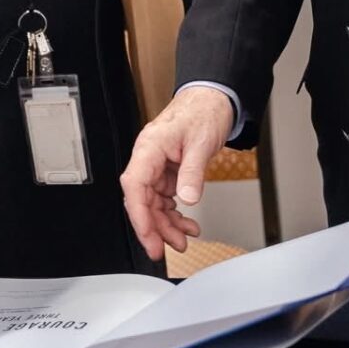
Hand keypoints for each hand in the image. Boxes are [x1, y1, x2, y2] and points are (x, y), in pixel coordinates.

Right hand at [120, 86, 234, 261]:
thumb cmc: (203, 111)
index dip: (139, 214)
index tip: (149, 236)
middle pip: (142, 199)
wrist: (213, 98)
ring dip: (166, 224)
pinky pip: (165, 197)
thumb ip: (192, 172)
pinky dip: (175, 213)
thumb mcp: (201, 143)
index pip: (134, 185)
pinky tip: (187, 224)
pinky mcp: (168, 170)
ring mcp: (157, 165)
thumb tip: (188, 198)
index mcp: (149, 147)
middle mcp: (149, 157)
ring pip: (153, 203)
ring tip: (183, 240)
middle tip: (166, 249)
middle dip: (154, 227)